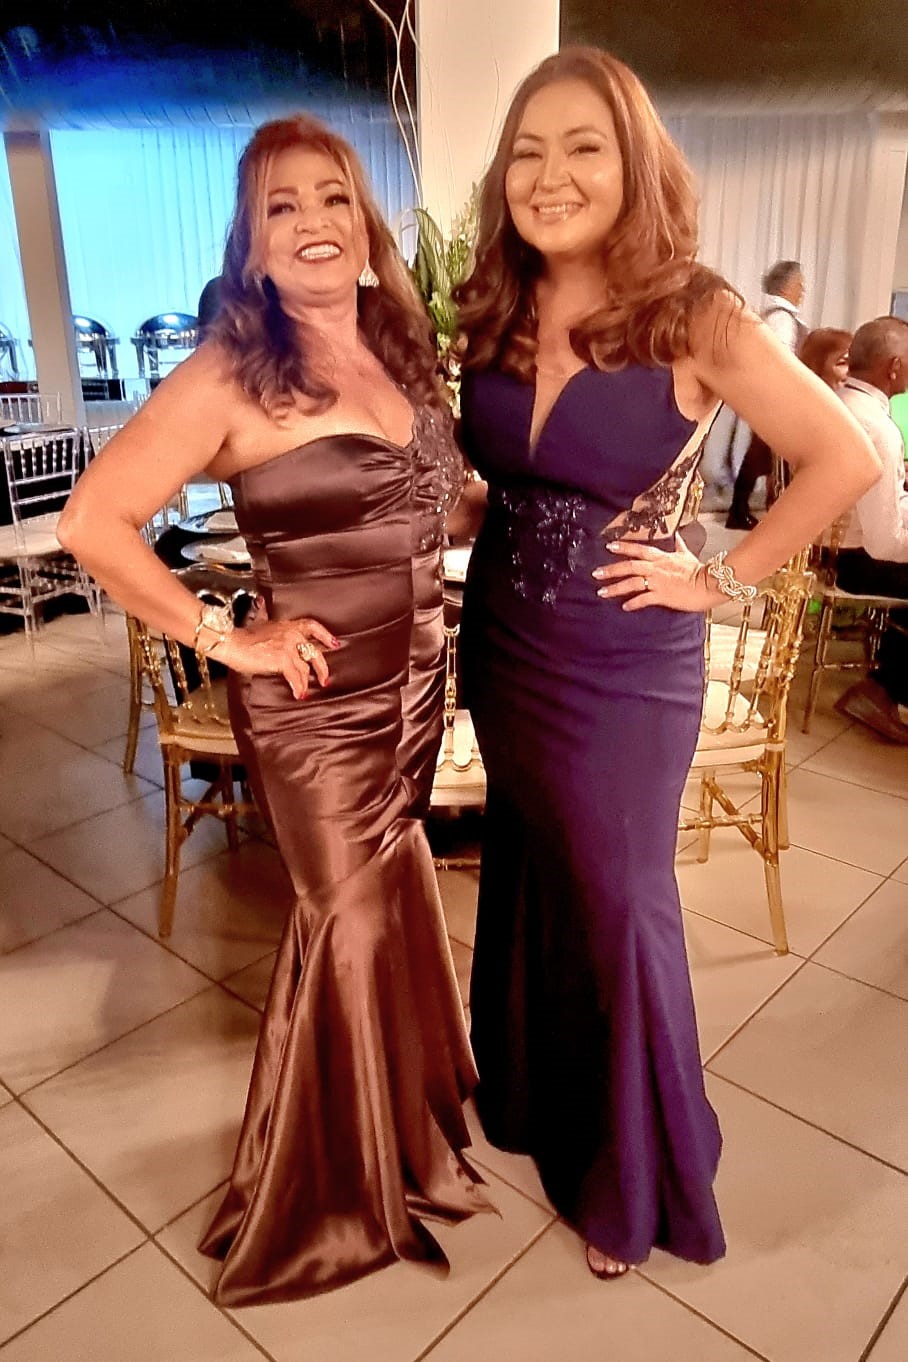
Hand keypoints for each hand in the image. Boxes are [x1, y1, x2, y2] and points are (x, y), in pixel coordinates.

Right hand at [216, 614, 339, 698]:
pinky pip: (295, 676)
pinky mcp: (282, 660)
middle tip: (325, 679)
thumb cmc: (242, 636)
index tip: (334, 643)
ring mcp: (288, 647)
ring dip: (305, 682)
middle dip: (321, 667)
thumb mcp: (258, 621)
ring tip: (303, 691)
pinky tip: (298, 694)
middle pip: (314, 651)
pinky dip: (298, 687)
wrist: (232, 643)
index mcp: (287, 625)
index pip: (312, 626)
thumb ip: (264, 614)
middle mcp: (291, 634)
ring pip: (304, 667)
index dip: (325, 635)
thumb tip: (261, 602)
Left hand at [592, 536, 719, 612]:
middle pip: (629, 566)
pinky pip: (643, 599)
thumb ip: (679, 545)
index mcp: (661, 557)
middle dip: (611, 569)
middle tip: (596, 573)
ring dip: (616, 587)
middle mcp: (656, 568)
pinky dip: (633, 603)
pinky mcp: (662, 595)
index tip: (609, 546)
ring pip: (632, 583)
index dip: (623, 547)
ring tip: (602, 592)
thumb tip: (678, 534)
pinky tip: (624, 606)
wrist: (709, 584)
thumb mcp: (687, 554)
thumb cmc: (699, 570)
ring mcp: (658, 582)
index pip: (638, 549)